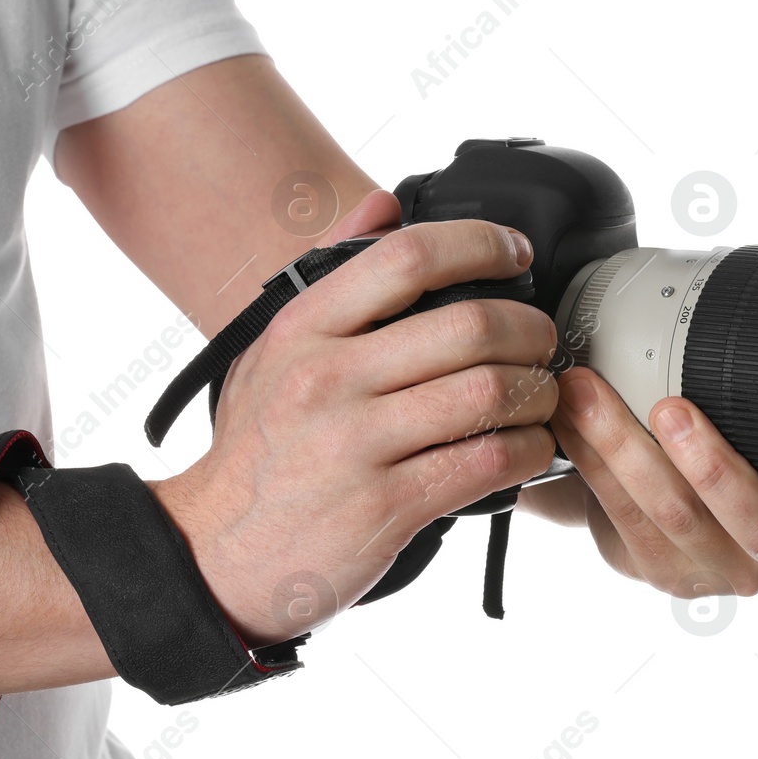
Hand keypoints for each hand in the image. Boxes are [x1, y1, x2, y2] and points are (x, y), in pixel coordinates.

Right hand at [152, 193, 559, 644]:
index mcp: (303, 330)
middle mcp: (328, 379)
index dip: (479, 244)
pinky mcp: (387, 506)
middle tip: (543, 341)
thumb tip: (386, 203)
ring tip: (541, 398)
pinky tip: (527, 449)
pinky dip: (526, 451)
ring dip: (537, 393)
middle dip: (530, 329)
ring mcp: (357, 444)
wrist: (213, 555)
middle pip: (469, 326)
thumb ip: (329, 275)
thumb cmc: (255, 453)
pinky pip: (486, 462)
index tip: (516, 252)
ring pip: (489, 394)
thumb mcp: (270, 353)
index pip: (406, 257)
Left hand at [522, 367, 757, 596]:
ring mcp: (719, 569)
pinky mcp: (659, 568)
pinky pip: (622, 529)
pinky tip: (568, 447)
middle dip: (709, 466)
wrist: (678, 489)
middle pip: (755, 527)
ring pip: (675, 520)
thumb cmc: (751, 443)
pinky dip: (593, 476)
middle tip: (670, 407)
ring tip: (592, 399)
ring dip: (626, 453)